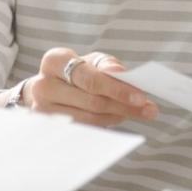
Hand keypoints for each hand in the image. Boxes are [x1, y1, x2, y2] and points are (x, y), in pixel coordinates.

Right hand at [21, 47, 157, 126]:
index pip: (90, 78)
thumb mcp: (91, 61)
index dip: (117, 88)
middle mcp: (42, 85)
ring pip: (90, 118)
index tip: (141, 97)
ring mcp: (41, 110)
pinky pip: (83, 129)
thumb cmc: (75, 72)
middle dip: (124, 106)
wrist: (48, 89)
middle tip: (149, 109)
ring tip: (136, 112)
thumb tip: (120, 74)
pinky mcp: (47, 128)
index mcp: (54, 61)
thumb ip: (108, 65)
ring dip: (118, 116)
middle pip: (92, 101)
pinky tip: (118, 117)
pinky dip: (105, 124)